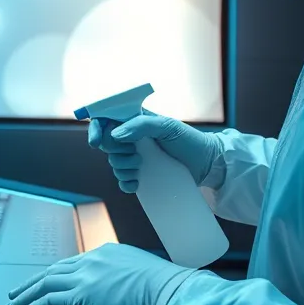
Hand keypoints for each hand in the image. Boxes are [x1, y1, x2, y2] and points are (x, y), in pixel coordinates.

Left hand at [2, 243, 194, 304]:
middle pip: (54, 270)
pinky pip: (44, 302)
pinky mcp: (78, 296)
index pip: (76, 264)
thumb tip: (119, 302)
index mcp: (110, 253)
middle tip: (16, 293)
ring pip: (44, 284)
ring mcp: (85, 275)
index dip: (58, 276)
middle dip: (33, 282)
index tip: (47, 285)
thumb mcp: (144, 283)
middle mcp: (94, 259)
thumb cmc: (167, 297)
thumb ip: (125, 287)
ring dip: (23, 297)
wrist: (171, 297)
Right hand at [88, 111, 220, 191]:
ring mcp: (136, 157)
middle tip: (135, 154)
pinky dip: (126, 184)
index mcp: (135, 121)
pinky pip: (123, 181)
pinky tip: (137, 184)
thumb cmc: (190, 140)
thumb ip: (141, 125)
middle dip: (116, 152)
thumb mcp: (167, 127)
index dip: (96, 129)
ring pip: (114, 163)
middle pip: (107, 145)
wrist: (207, 164)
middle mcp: (133, 138)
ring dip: (122, 168)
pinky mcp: (142, 175)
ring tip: (141, 167)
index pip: (106, 120)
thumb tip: (116, 134)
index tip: (96, 142)